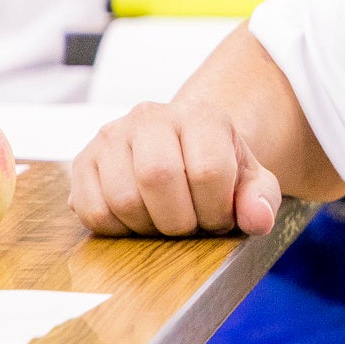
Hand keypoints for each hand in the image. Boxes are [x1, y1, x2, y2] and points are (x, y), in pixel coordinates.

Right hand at [70, 102, 282, 237]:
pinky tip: (138, 219)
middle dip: (179, 220)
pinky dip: (118, 229)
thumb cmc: (217, 167)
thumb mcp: (250, 180)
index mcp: (200, 115)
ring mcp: (112, 135)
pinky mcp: (83, 160)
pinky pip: (92, 210)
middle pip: (158, 178)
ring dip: (148, 226)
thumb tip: (257, 219)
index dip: (216, 210)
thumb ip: (261, 198)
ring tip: (164, 219)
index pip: (208, 169)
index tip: (219, 218)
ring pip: (123, 198)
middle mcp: (150, 116)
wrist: (181, 149)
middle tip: (189, 225)